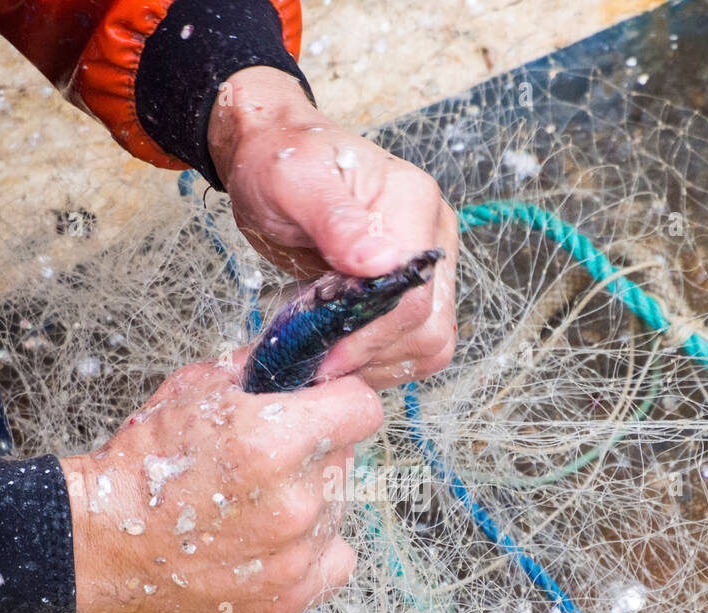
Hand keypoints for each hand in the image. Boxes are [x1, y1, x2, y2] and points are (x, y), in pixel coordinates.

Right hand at [60, 350, 382, 612]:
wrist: (101, 539)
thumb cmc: (142, 464)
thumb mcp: (196, 388)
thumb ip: (261, 367)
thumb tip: (307, 354)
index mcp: (275, 442)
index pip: (362, 408)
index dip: (340, 400)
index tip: (321, 406)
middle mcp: (295, 502)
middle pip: (346, 456)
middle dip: (315, 449)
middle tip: (266, 459)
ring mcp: (295, 555)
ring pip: (338, 506)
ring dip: (310, 498)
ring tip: (253, 502)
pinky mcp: (290, 595)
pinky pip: (337, 558)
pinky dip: (313, 548)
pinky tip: (274, 538)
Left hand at [208, 67, 457, 390]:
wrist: (275, 154)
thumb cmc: (280, 162)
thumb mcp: (293, 181)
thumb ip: (335, 220)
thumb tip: (379, 263)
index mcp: (413, 202)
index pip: (412, 294)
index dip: (369, 333)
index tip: (323, 351)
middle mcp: (432, 237)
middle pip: (427, 327)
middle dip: (369, 352)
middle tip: (317, 354)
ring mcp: (427, 267)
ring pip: (428, 345)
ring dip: (376, 363)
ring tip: (326, 351)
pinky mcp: (414, 291)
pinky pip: (414, 347)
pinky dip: (378, 361)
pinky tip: (340, 348)